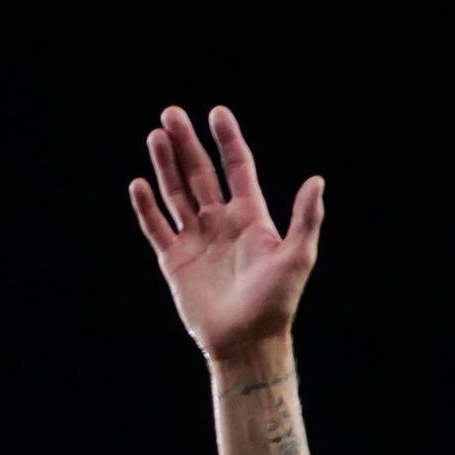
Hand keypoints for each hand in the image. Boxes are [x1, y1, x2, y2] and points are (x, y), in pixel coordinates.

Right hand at [127, 105, 323, 362]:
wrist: (245, 342)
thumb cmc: (276, 302)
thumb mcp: (298, 257)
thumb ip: (305, 218)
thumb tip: (316, 180)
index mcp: (250, 216)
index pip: (236, 167)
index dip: (227, 140)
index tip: (216, 113)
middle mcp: (221, 222)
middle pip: (199, 174)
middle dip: (186, 143)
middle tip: (170, 114)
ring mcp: (196, 240)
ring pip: (176, 194)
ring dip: (164, 165)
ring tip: (155, 137)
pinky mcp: (174, 261)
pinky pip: (157, 228)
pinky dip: (146, 207)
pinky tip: (138, 184)